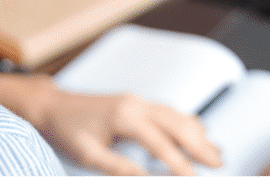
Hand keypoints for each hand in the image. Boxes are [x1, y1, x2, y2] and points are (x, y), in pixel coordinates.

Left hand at [40, 90, 221, 174]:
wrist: (51, 106)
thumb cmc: (65, 130)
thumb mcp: (87, 154)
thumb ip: (118, 167)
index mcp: (125, 117)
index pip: (161, 143)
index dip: (179, 163)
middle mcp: (136, 104)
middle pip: (177, 124)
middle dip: (199, 144)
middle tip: (218, 164)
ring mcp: (136, 101)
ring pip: (175, 115)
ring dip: (196, 132)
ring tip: (215, 151)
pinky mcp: (134, 102)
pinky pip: (166, 111)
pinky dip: (184, 122)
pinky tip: (195, 131)